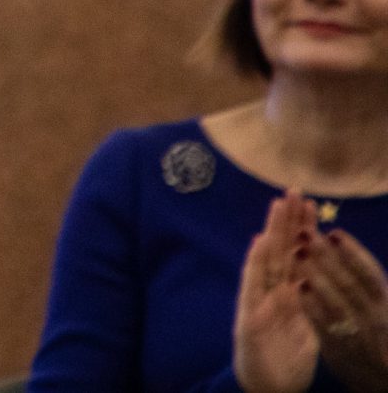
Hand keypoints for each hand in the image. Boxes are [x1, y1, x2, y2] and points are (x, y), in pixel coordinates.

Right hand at [236, 194, 320, 392]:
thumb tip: (312, 276)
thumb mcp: (307, 329)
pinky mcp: (250, 318)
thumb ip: (307, 303)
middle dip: (287, 221)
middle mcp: (271, 293)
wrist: (268, 390)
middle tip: (295, 189)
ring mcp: (259, 303)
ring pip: (267, 262)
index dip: (301, 229)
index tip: (308, 203)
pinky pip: (253, 289)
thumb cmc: (286, 362)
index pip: (296, 256)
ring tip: (278, 204)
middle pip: (280, 251)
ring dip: (272, 232)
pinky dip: (255, 265)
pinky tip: (259, 244)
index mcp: (288, 296)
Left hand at [303, 227, 387, 391]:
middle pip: (350, 282)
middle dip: (326, 256)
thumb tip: (339, 246)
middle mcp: (376, 317)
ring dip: (317, 276)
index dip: (353, 253)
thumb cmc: (377, 336)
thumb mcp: (378, 309)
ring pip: (337, 302)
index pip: (371, 274)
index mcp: (384, 303)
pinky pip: (324, 326)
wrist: (380, 380)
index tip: (335, 232)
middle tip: (305, 232)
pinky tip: (299, 288)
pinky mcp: (338, 350)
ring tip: (298, 253)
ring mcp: (357, 334)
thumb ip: (363, 284)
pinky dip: (312, 306)